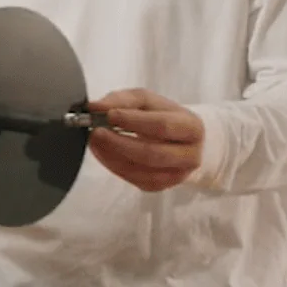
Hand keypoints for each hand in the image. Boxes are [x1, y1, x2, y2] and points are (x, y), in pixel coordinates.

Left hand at [87, 88, 204, 192]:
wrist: (177, 139)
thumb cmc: (160, 116)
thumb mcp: (145, 101)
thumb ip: (121, 101)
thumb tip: (95, 107)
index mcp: (192, 127)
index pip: (162, 126)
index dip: (134, 121)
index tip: (109, 115)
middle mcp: (190, 155)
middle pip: (152, 153)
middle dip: (119, 143)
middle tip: (96, 132)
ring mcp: (177, 175)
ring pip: (142, 171)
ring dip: (113, 156)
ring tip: (95, 142)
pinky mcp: (161, 186)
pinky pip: (135, 180)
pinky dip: (115, 167)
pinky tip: (103, 153)